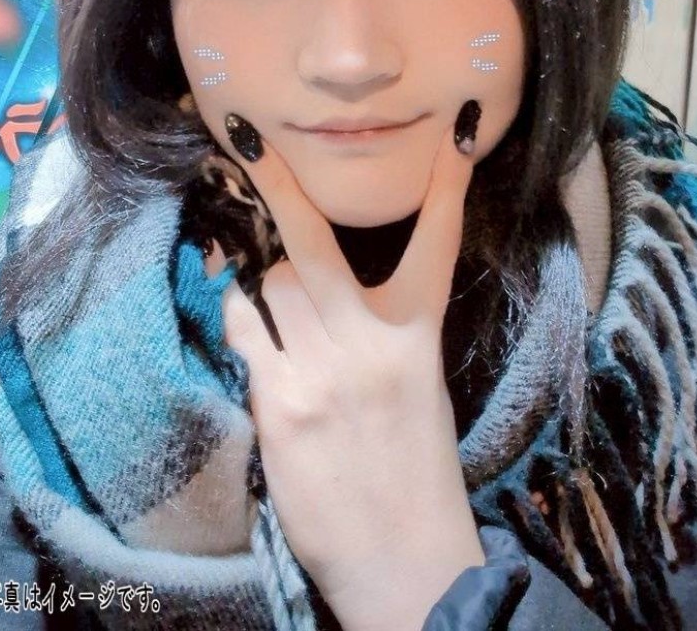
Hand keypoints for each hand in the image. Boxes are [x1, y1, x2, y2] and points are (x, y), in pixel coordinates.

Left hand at [219, 103, 483, 629]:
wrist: (405, 557)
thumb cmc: (412, 467)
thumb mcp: (416, 387)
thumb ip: (376, 332)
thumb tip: (313, 288)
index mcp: (418, 335)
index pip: (436, 246)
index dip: (446, 190)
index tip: (456, 139)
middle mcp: (370, 341)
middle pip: (312, 245)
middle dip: (281, 188)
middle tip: (253, 144)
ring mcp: (322, 369)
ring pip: (270, 283)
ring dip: (262, 281)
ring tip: (266, 297)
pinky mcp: (281, 401)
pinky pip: (245, 331)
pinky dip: (240, 319)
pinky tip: (244, 324)